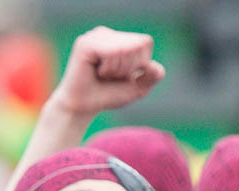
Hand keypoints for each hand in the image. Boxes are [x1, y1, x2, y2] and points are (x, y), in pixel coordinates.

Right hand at [44, 27, 166, 117]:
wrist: (85, 107)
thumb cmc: (109, 95)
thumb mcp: (139, 87)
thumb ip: (153, 76)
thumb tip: (152, 66)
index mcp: (120, 39)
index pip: (145, 42)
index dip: (140, 63)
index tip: (123, 74)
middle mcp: (108, 34)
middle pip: (137, 44)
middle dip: (129, 67)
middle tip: (111, 76)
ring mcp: (96, 36)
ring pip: (124, 49)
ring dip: (117, 70)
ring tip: (103, 74)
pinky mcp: (86, 43)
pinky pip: (110, 53)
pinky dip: (109, 69)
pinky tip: (97, 72)